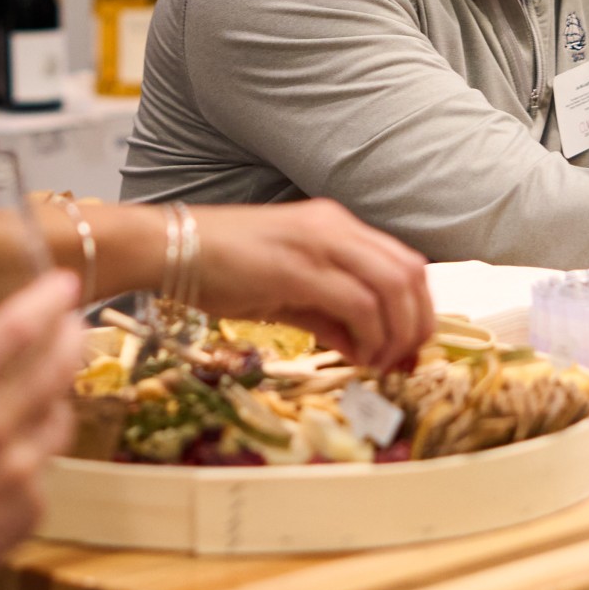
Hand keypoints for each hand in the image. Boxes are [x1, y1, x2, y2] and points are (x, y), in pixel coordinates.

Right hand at [0, 271, 85, 589]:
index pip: (8, 334)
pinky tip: (18, 453)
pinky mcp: (29, 511)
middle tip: (75, 320)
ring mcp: (18, 473)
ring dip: (60, 394)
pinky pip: (45, 468)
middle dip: (71, 336)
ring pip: (61, 418)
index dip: (41, 301)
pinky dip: (36, 453)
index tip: (62, 281)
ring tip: (52, 383)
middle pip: (54, 368)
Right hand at [192, 201, 433, 371]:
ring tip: (379, 363)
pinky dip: (370, 336)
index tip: (409, 347)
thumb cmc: (219, 268)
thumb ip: (327, 316)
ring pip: (393, 286)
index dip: (418, 308)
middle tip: (403, 361)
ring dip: (397, 333)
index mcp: (335, 226)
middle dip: (417, 324)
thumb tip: (363, 349)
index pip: (403, 262)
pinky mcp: (299, 266)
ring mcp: (319, 241)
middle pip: (410, 272)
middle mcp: (335, 226)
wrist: (169, 248)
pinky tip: (357, 357)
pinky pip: (359, 303)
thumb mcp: (284, 293)